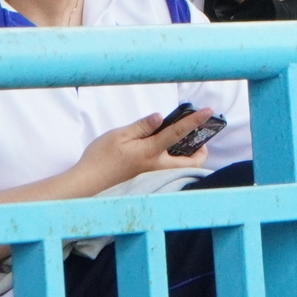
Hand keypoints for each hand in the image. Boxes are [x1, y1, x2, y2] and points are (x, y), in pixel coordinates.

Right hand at [73, 109, 219, 191]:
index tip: (208, 112)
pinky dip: (176, 163)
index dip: (195, 121)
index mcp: (151, 152)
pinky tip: (165, 153)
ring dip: (189, 157)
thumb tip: (160, 117)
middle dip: (201, 149)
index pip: (179, 133)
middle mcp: (158, 168)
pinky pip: (171, 173)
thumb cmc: (100, 158)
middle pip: (192, 161)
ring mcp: (155, 177)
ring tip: (184, 142)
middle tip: (198, 137)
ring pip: (183, 169)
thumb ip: (142, 126)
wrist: (87, 184)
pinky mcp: (150, 182)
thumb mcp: (119, 135)